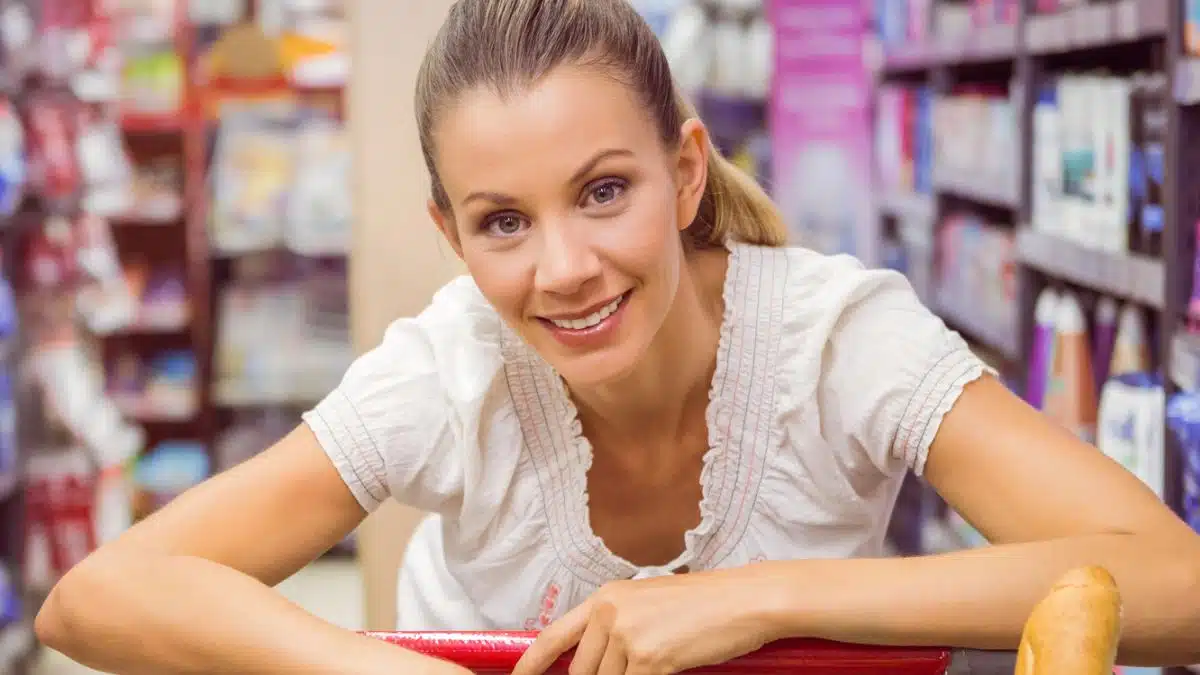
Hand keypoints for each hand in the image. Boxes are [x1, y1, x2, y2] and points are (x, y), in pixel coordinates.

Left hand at [512, 568, 781, 674]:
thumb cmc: (703, 604)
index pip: (554, 635)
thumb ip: (617, 627)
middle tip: (623, 673)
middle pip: (581, 672)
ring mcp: (628, 637)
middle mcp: (610, 614)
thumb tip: (597, 660)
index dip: (532, 663)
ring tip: (649, 669)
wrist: (743, 600)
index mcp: (606, 597)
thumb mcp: (648, 604)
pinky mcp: (650, 660)